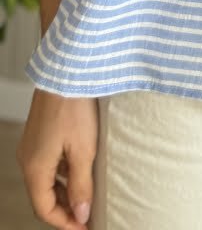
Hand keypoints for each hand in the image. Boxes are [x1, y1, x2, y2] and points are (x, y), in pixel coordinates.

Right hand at [16, 89, 97, 228]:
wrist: (66, 72)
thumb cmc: (74, 109)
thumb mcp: (84, 150)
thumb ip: (81, 184)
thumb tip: (81, 214)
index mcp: (35, 169)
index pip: (45, 210)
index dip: (66, 223)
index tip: (86, 228)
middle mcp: (28, 160)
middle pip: (43, 197)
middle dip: (65, 210)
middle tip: (88, 216)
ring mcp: (31, 147)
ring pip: (45, 181)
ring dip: (64, 192)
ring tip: (87, 197)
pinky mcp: (39, 135)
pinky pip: (47, 164)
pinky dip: (62, 174)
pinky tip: (80, 171)